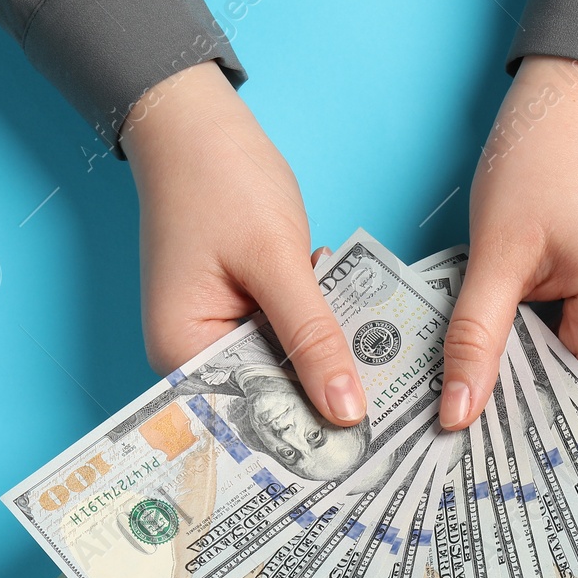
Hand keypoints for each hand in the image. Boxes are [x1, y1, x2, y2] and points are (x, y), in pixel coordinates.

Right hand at [120, 61, 365, 425]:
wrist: (197, 125)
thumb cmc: (221, 181)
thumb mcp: (277, 262)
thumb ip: (313, 337)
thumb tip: (346, 411)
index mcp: (183, 353)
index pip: (249, 416)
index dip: (306, 437)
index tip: (365, 453)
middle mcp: (194, 355)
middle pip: (269, 399)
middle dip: (326, 399)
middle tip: (394, 414)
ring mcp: (218, 333)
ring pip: (286, 368)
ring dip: (329, 359)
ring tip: (386, 367)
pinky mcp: (242, 313)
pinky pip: (287, 338)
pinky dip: (320, 328)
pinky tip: (355, 318)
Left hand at [439, 55, 577, 429]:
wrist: (568, 109)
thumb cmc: (540, 164)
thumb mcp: (496, 254)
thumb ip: (475, 338)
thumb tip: (456, 414)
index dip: (537, 443)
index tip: (483, 472)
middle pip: (571, 399)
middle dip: (513, 422)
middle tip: (448, 455)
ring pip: (559, 378)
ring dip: (511, 390)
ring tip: (455, 418)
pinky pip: (556, 352)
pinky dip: (517, 361)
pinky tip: (476, 373)